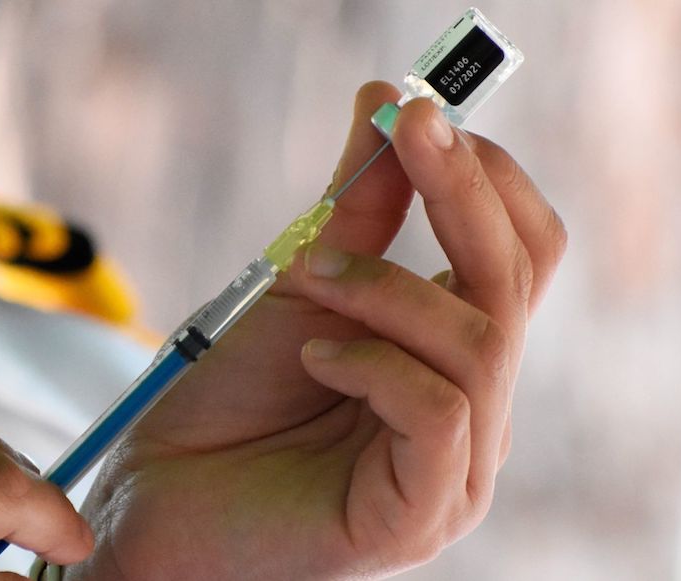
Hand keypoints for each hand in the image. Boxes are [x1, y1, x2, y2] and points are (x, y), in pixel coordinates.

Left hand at [69, 82, 566, 578]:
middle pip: (516, 280)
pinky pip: (439, 412)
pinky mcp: (420, 514)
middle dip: (461, 190)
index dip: (483, 176)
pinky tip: (314, 358)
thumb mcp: (300, 286)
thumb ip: (355, 208)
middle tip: (408, 128)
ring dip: (388, 286)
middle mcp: (472, 408)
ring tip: (311, 279)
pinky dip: (372, 363)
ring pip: (479, 341)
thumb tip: (387, 103)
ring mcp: (455, 468)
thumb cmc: (229, 399)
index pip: (519, 252)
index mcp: (451, 353)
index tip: (418, 114)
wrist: (161, 492)